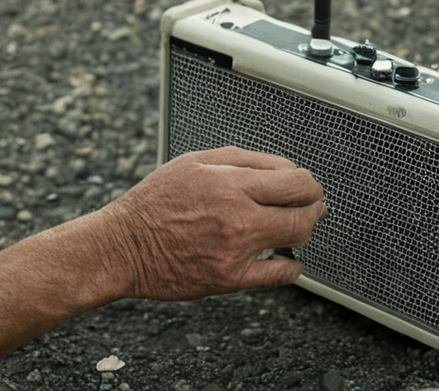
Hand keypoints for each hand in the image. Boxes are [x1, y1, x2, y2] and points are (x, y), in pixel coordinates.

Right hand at [99, 147, 325, 300]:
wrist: (124, 247)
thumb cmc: (154, 203)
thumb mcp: (194, 163)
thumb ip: (242, 160)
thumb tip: (282, 167)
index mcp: (230, 184)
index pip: (295, 180)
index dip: (307, 181)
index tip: (305, 184)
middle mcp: (237, 217)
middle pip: (303, 210)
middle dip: (314, 203)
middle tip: (312, 202)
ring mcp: (236, 250)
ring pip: (296, 238)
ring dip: (304, 229)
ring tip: (299, 224)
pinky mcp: (231, 278)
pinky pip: (279, 275)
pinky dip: (292, 266)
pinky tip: (289, 259)